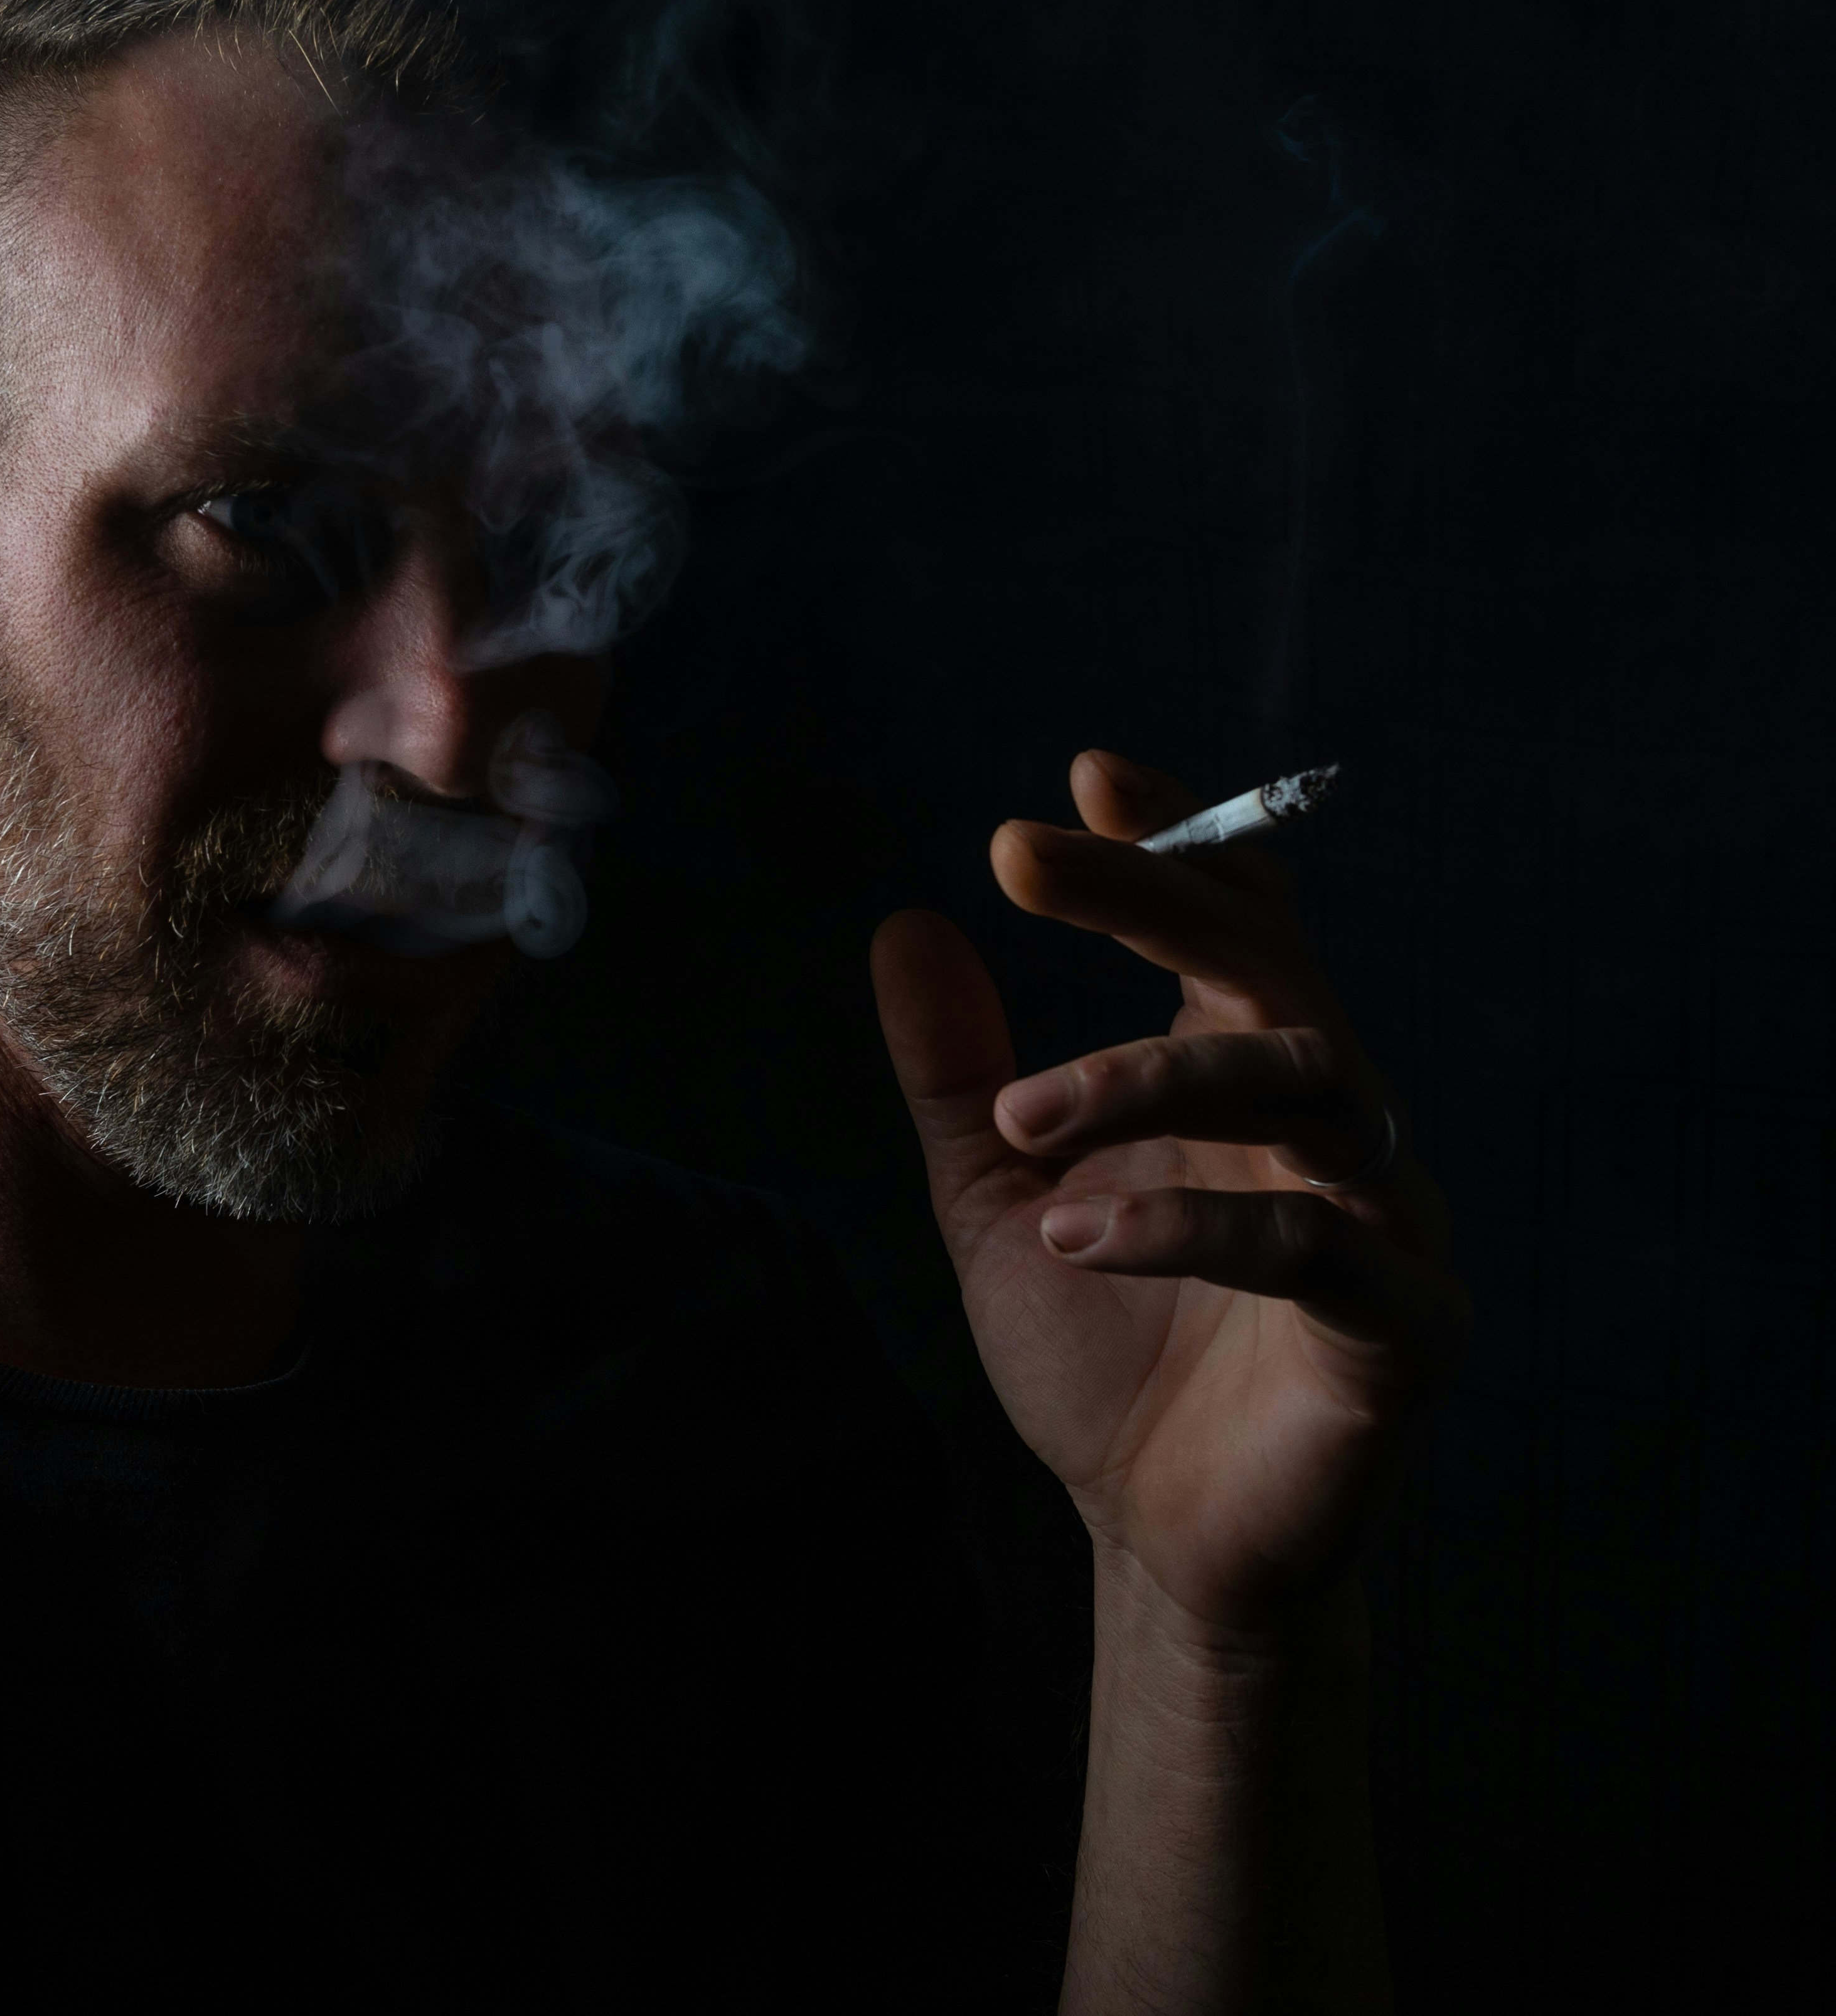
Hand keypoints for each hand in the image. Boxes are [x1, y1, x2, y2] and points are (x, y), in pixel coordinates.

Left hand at [870, 750, 1464, 1632]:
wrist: (1157, 1538)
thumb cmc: (1102, 1358)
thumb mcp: (996, 1194)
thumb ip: (957, 1074)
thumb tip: (903, 926)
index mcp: (1245, 1078)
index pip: (1234, 918)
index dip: (1176, 837)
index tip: (1086, 773)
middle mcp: (1333, 1124)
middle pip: (1271, 961)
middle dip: (1152, 895)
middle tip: (1022, 857)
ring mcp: (1386, 1217)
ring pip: (1307, 1081)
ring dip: (1148, 1076)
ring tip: (1022, 1121)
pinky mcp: (1408, 1328)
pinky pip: (1319, 1246)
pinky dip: (1190, 1224)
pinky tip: (1075, 1235)